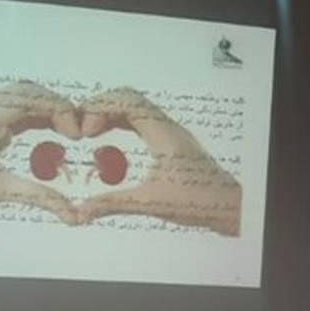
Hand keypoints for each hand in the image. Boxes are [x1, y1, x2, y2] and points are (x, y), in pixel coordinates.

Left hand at [0, 81, 80, 222]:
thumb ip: (39, 197)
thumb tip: (75, 215)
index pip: (29, 95)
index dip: (59, 109)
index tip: (76, 135)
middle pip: (25, 92)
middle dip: (55, 107)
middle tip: (75, 132)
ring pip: (16, 102)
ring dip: (43, 113)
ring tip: (65, 134)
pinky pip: (8, 116)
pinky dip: (30, 122)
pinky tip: (42, 141)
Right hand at [79, 88, 241, 235]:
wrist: (229, 206)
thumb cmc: (199, 202)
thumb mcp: (151, 202)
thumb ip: (113, 204)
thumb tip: (80, 211)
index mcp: (163, 134)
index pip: (128, 100)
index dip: (100, 108)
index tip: (85, 133)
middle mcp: (168, 128)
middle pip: (129, 99)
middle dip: (100, 108)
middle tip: (82, 131)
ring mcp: (171, 133)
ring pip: (135, 109)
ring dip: (110, 114)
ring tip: (90, 134)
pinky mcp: (171, 142)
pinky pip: (142, 121)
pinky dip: (122, 124)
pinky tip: (109, 142)